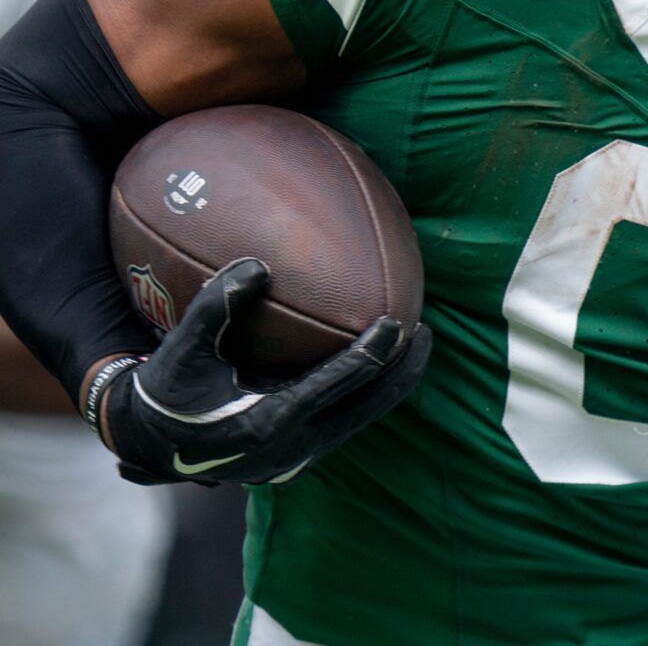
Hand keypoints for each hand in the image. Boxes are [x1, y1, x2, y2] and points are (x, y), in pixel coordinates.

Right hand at [101, 257, 430, 485]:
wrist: (145, 445)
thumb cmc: (165, 392)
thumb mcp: (180, 351)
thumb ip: (215, 307)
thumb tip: (257, 264)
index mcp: (267, 423)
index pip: (337, 384)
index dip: (373, 353)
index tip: (399, 321)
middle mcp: (289, 448)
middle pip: (367, 407)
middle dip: (401, 371)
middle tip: (427, 332)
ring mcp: (296, 458)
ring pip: (361, 419)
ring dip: (389, 385)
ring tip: (415, 346)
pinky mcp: (296, 459)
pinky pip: (345, 423)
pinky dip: (366, 395)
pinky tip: (377, 367)